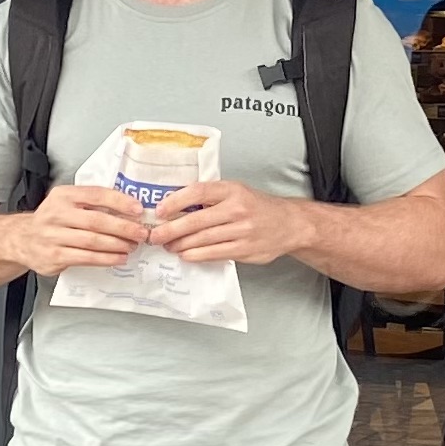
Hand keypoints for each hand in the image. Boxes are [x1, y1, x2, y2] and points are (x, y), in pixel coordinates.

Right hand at [14, 182, 149, 272]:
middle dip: (123, 227)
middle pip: (96, 221)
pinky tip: (118, 258)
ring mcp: (53, 236)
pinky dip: (105, 259)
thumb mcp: (66, 202)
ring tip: (132, 246)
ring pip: (92, 241)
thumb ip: (91, 202)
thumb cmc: (52, 220)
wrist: (22, 239)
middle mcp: (56, 214)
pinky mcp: (54, 256)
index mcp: (63, 196)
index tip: (138, 209)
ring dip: (117, 245)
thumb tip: (128, 208)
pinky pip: (85, 258)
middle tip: (141, 232)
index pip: (96, 194)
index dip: (119, 201)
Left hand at [145, 180, 309, 267]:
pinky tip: (185, 254)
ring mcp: (242, 232)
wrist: (289, 224)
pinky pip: (214, 254)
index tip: (160, 210)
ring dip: (180, 245)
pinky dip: (196, 255)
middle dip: (171, 230)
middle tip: (154, 236)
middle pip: (196, 220)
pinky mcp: (245, 250)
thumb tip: (175, 204)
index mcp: (232, 190)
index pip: (198, 192)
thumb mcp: (236, 191)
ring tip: (167, 246)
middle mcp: (237, 209)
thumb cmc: (256, 206)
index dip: (176, 201)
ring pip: (203, 240)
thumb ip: (211, 197)